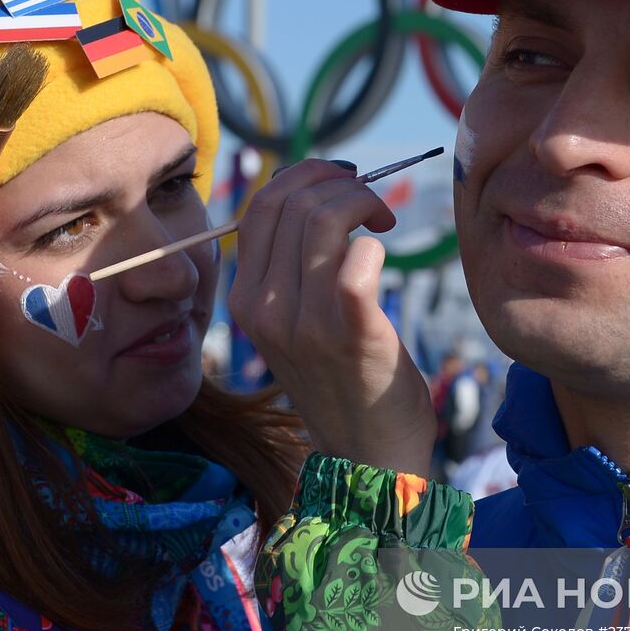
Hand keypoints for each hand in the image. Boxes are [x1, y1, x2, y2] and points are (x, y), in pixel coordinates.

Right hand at [229, 159, 437, 475]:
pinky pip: (358, 259)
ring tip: (383, 219)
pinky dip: (375, 242)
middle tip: (372, 200)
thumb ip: (291, 268)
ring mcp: (305, 324)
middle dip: (338, 183)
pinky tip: (385, 255)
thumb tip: (315, 194)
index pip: (258, 208)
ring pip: (323, 221)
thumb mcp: (293, 322)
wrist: (367, 453)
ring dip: (362, 203)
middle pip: (291, 205)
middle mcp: (265, 310)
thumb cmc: (341, 378)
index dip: (302, 177)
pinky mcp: (351, 333)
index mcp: (244, 300)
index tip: (339, 180)